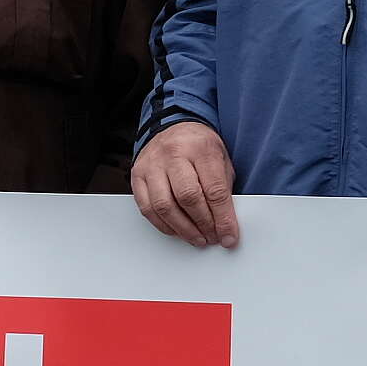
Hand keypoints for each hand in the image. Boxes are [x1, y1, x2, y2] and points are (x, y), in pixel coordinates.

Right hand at [131, 119, 240, 249]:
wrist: (173, 127)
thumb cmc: (199, 147)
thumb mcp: (221, 160)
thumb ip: (223, 189)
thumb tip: (226, 223)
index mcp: (201, 148)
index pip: (214, 190)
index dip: (223, 218)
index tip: (229, 236)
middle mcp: (174, 154)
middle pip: (188, 198)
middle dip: (203, 224)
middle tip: (212, 237)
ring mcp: (152, 165)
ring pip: (164, 206)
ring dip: (183, 229)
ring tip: (196, 238)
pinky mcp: (137, 176)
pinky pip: (147, 208)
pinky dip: (163, 225)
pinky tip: (177, 230)